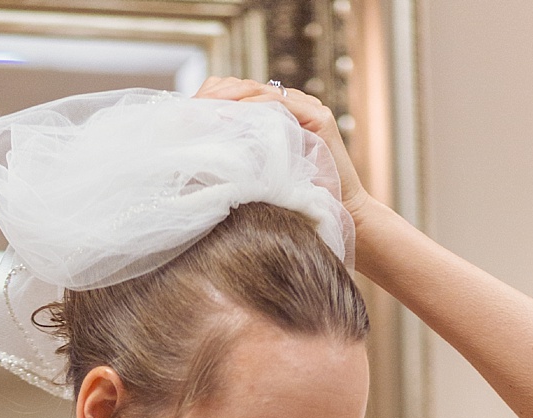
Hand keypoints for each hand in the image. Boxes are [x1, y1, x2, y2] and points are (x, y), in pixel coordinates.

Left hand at [192, 77, 373, 222]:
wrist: (340, 213)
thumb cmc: (298, 200)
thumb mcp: (262, 170)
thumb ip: (243, 152)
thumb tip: (203, 145)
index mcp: (282, 114)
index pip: (244, 95)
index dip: (217, 98)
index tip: (191, 111)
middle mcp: (297, 105)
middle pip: (250, 89)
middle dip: (221, 95)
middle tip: (195, 107)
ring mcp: (311, 107)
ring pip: (264, 93)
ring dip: (235, 98)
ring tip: (210, 108)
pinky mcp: (321, 118)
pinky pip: (284, 105)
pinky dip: (258, 107)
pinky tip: (235, 114)